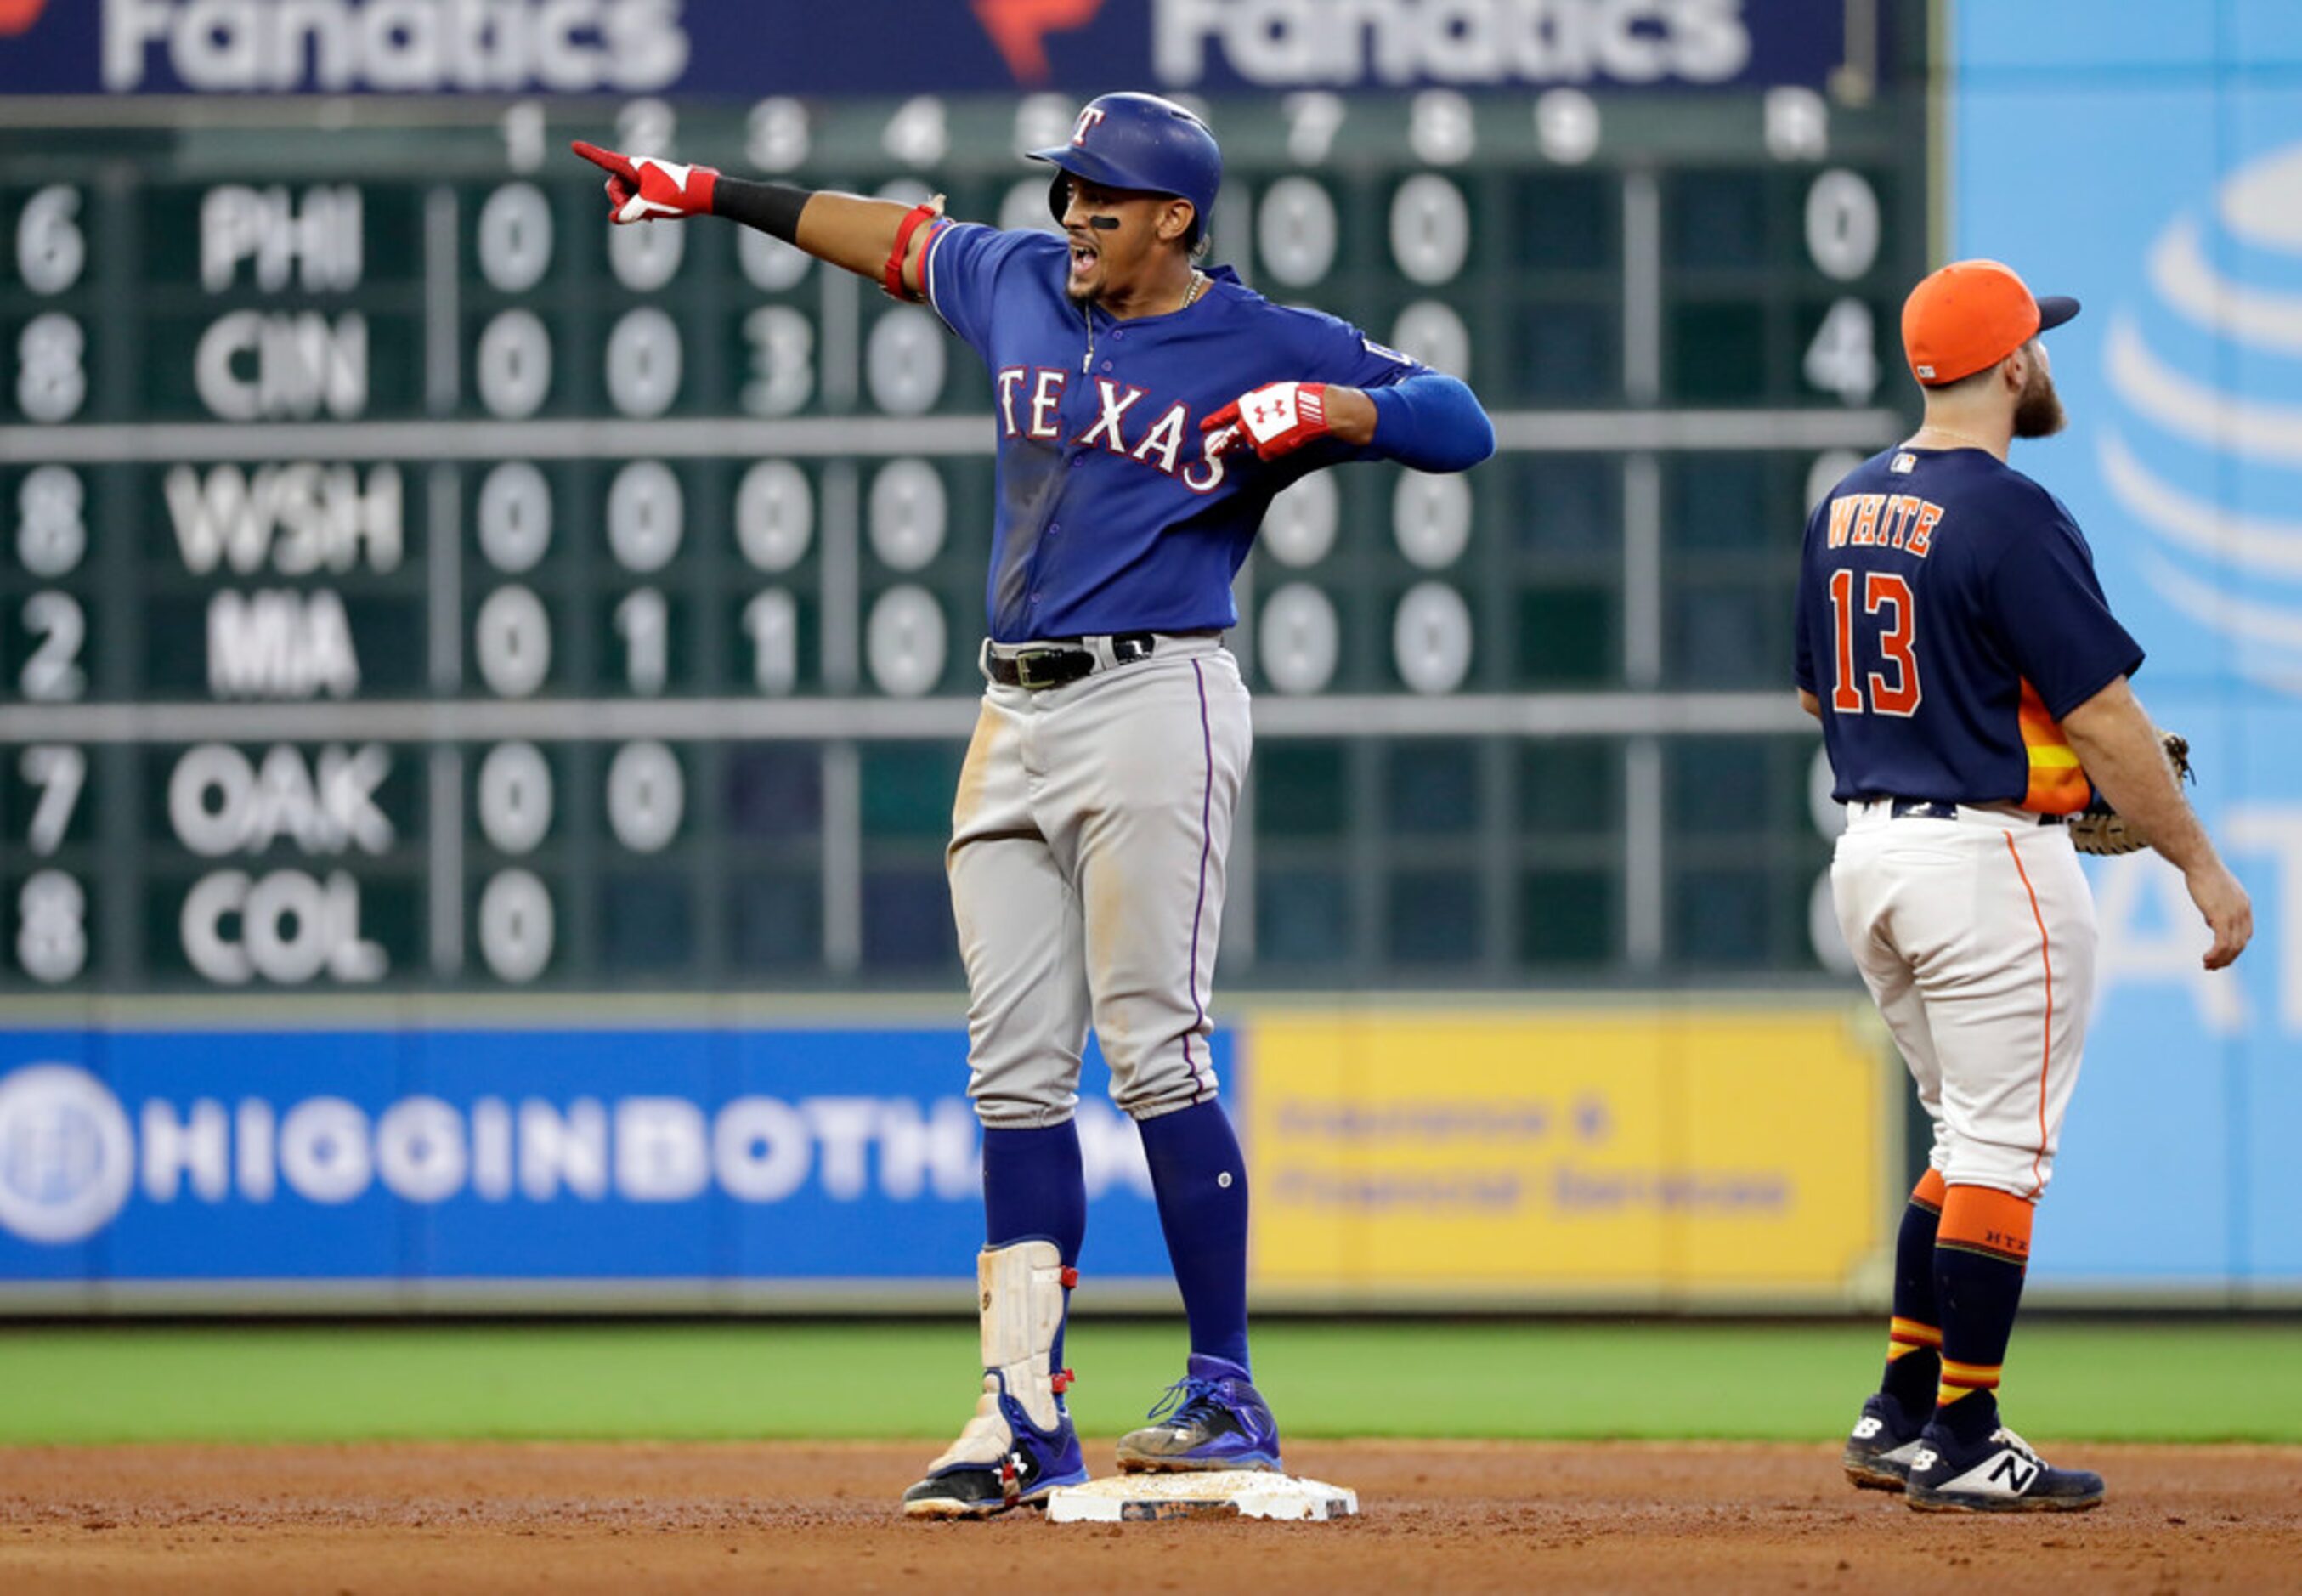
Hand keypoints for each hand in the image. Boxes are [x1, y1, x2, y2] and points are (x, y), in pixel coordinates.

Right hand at [570, 140, 717, 223]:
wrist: (704, 194)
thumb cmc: (677, 195)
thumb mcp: (649, 206)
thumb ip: (628, 212)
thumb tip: (615, 218)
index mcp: (635, 166)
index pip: (606, 160)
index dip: (589, 154)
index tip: (574, 145)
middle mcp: (638, 169)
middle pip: (614, 187)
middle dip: (621, 202)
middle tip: (639, 214)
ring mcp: (645, 178)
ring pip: (626, 196)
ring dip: (633, 208)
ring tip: (651, 215)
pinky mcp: (653, 187)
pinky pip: (637, 199)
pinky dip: (640, 209)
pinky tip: (652, 217)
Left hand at [1202, 381, 1331, 461]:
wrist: (1309, 411)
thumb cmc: (1294, 398)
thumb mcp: (1271, 392)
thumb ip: (1258, 405)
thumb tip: (1255, 413)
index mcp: (1247, 405)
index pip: (1226, 414)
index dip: (1215, 420)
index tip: (1204, 426)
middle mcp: (1246, 422)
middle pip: (1231, 437)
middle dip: (1223, 446)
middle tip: (1215, 452)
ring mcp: (1255, 438)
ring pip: (1255, 444)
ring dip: (1264, 441)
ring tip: (1281, 432)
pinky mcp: (1265, 450)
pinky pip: (1266, 453)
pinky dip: (1274, 449)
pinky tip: (1285, 439)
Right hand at [2185, 860, 2252, 969]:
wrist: (2200, 863)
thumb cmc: (2203, 874)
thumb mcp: (2215, 893)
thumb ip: (2217, 908)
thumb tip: (2211, 922)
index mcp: (2244, 906)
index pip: (2244, 934)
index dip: (2234, 948)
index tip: (2220, 956)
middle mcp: (2243, 912)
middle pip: (2240, 944)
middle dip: (2227, 958)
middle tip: (2212, 966)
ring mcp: (2234, 914)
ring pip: (2232, 946)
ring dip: (2220, 959)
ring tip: (2207, 965)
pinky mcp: (2222, 916)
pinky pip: (2222, 942)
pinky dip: (2215, 954)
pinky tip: (2205, 958)